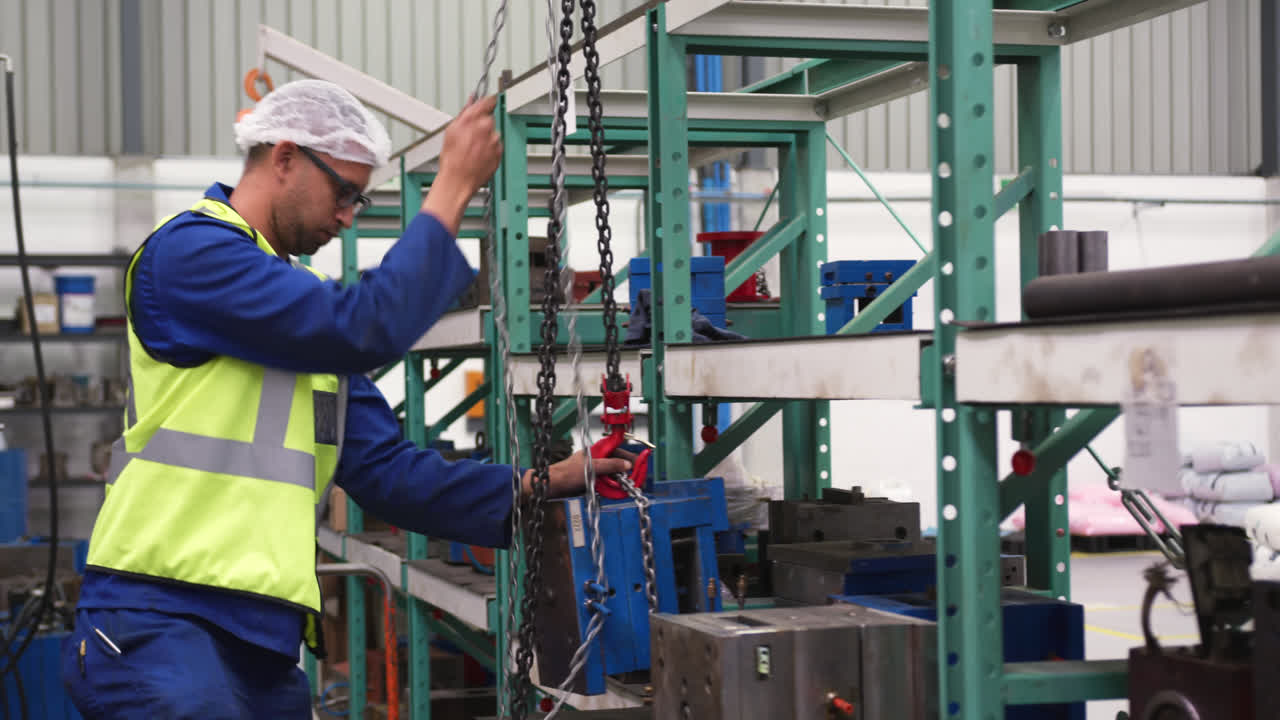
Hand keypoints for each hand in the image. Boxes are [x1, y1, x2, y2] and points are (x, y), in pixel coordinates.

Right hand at [422, 95, 501, 233]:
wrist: (458, 180)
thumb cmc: (452, 158)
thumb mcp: (451, 130)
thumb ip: (465, 112)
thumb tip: (471, 101)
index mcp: (475, 119)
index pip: (489, 101)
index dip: (487, 101)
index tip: (487, 101)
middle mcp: (488, 129)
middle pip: (489, 119)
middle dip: (482, 124)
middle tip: (470, 134)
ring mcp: (495, 142)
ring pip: (492, 134)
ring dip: (485, 138)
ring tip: (472, 148)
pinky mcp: (499, 154)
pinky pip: (495, 147)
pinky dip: (489, 149)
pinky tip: (477, 155)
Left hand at [522, 448, 638, 498]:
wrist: (551, 487)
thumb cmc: (566, 473)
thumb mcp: (592, 467)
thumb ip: (610, 465)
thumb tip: (627, 465)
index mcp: (596, 451)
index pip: (618, 450)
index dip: (629, 457)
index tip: (640, 463)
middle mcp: (595, 460)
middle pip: (617, 464)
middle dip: (627, 471)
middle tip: (638, 479)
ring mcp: (593, 472)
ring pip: (612, 475)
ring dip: (620, 481)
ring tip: (629, 487)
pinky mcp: (591, 483)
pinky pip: (606, 485)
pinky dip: (612, 488)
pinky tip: (616, 492)